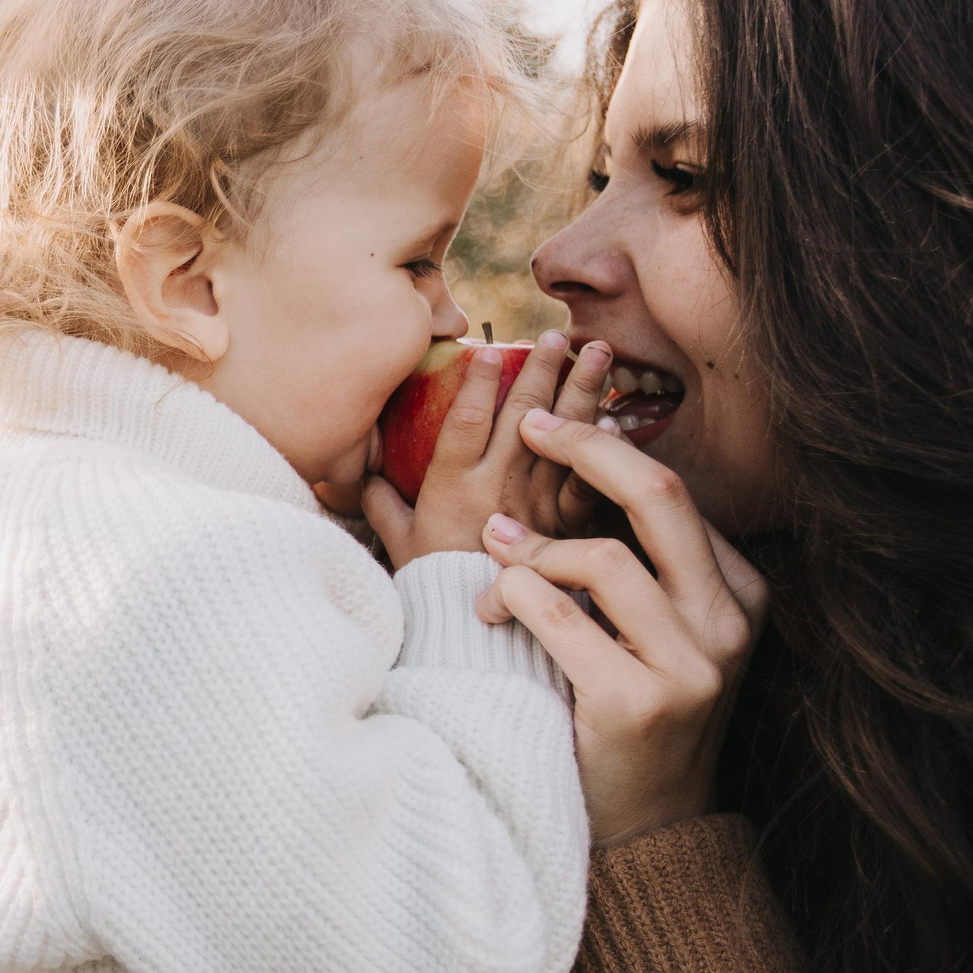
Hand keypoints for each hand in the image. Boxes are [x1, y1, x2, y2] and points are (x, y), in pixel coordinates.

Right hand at [366, 334, 617, 564]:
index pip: (468, 419)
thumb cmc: (435, 585)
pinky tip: (615, 421)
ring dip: (583, 390)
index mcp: (453, 485)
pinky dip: (607, 450)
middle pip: (524, 414)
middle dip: (543, 368)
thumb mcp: (399, 542)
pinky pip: (591, 480)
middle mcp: (498, 486)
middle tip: (558, 335)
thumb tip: (358, 475)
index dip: (479, 379)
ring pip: (566, 436)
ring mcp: (537, 503)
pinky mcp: (566, 525)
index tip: (492, 347)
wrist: (476, 637)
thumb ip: (380, 503)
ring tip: (598, 353)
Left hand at [472, 408, 770, 845]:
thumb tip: (568, 455)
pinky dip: (514, 599)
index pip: (673, 494)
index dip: (607, 449)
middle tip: (531, 428)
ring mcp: (694, 666)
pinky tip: (489, 610)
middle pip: (660, 496)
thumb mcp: (645, 631)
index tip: (552, 425)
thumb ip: (626, 562)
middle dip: (588, 448)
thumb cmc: (623, 713)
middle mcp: (728, 623)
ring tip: (492, 569)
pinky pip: (560, 619)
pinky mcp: (642, 704)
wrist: (645, 830)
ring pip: (602, 558)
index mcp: (737, 593)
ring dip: (530, 553)